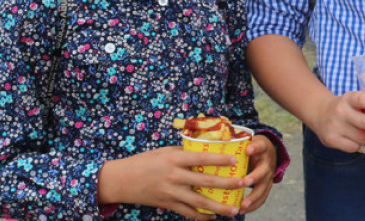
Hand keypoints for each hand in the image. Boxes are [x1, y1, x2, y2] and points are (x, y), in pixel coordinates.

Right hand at [98, 146, 246, 218]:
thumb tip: (205, 150)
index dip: (219, 160)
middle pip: (205, 181)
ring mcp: (171, 193)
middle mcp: (174, 176)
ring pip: (199, 203)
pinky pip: (187, 213)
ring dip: (218, 207)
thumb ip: (184, 152)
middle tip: (242, 184)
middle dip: (226, 184)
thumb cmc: (145, 161)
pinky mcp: (167, 205)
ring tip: (234, 209)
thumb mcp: (164, 151)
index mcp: (174, 158)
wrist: (121, 180)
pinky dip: (201, 217)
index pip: (201, 158)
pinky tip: (213, 217)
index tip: (235, 161)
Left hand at [239, 134, 277, 213]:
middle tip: (244, 182)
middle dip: (254, 177)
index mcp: (262, 149)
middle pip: (263, 171)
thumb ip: (234, 142)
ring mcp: (268, 176)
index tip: (248, 150)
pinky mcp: (267, 186)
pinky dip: (253, 206)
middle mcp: (267, 163)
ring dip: (253, 198)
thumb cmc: (251, 147)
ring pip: (263, 188)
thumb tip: (211, 139)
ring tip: (242, 206)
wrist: (268, 153)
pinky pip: (262, 197)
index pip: (260, 146)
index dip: (255, 148)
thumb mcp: (247, 141)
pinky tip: (242, 211)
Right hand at [309, 90, 364, 152]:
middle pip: (364, 122)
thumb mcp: (354, 101)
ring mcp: (335, 126)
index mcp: (349, 98)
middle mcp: (341, 110)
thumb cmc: (347, 108)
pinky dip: (357, 145)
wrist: (319, 113)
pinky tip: (351, 138)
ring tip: (362, 133)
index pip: (363, 99)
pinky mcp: (331, 139)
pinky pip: (353, 147)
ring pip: (362, 138)